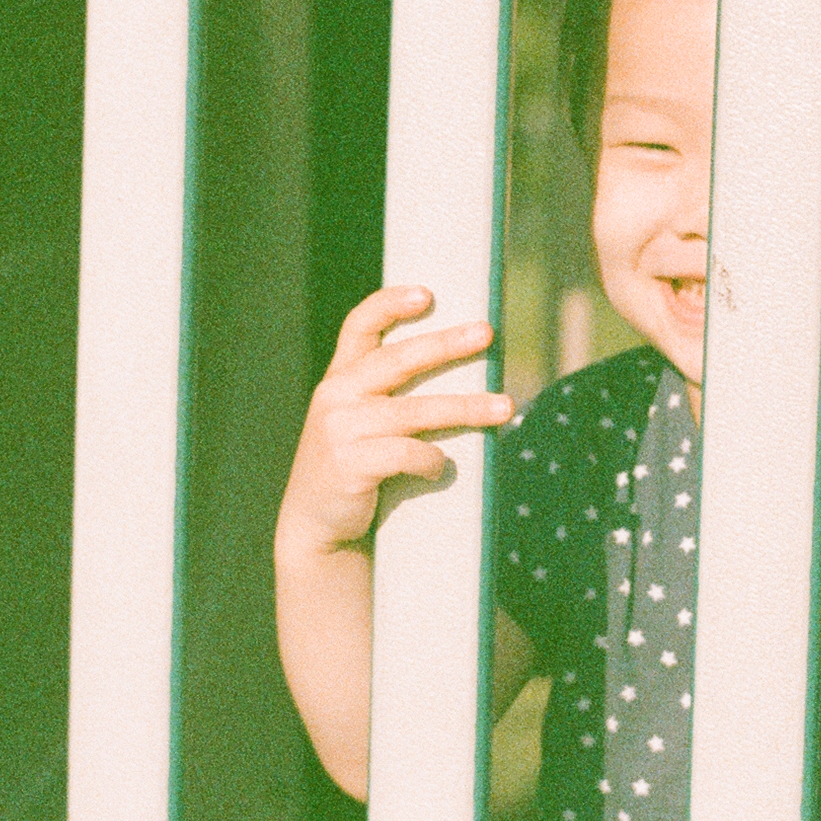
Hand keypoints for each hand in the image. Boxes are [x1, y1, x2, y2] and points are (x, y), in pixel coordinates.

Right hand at [275, 286, 512, 562]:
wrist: (315, 526)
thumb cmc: (354, 468)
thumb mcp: (356, 421)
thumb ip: (384, 393)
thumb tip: (460, 364)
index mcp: (339, 378)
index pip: (359, 325)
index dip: (391, 303)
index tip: (427, 293)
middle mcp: (336, 395)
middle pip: (399, 359)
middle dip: (447, 344)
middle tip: (487, 333)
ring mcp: (340, 429)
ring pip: (416, 410)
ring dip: (466, 408)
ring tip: (505, 407)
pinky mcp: (350, 464)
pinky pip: (407, 453)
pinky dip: (432, 461)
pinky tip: (439, 469)